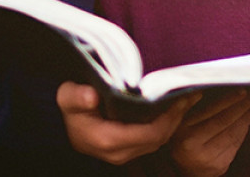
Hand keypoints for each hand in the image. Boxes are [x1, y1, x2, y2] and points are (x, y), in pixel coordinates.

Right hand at [57, 82, 194, 164]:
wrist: (59, 126)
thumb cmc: (67, 108)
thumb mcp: (67, 97)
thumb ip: (77, 96)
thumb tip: (91, 96)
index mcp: (109, 140)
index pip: (150, 133)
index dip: (170, 117)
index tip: (181, 96)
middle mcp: (119, 153)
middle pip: (159, 138)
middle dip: (177, 117)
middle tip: (190, 94)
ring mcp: (123, 155)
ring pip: (158, 141)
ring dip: (173, 122)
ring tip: (186, 99)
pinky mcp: (127, 151)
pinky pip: (152, 141)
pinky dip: (164, 126)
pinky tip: (172, 109)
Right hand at [169, 91, 249, 176]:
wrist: (186, 170)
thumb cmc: (183, 139)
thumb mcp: (179, 123)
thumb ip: (190, 107)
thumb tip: (209, 89)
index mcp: (186, 134)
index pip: (212, 113)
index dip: (229, 100)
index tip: (242, 90)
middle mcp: (197, 148)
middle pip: (225, 122)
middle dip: (242, 106)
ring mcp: (210, 159)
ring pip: (234, 134)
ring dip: (246, 117)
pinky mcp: (221, 165)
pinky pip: (236, 144)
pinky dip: (243, 130)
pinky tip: (247, 120)